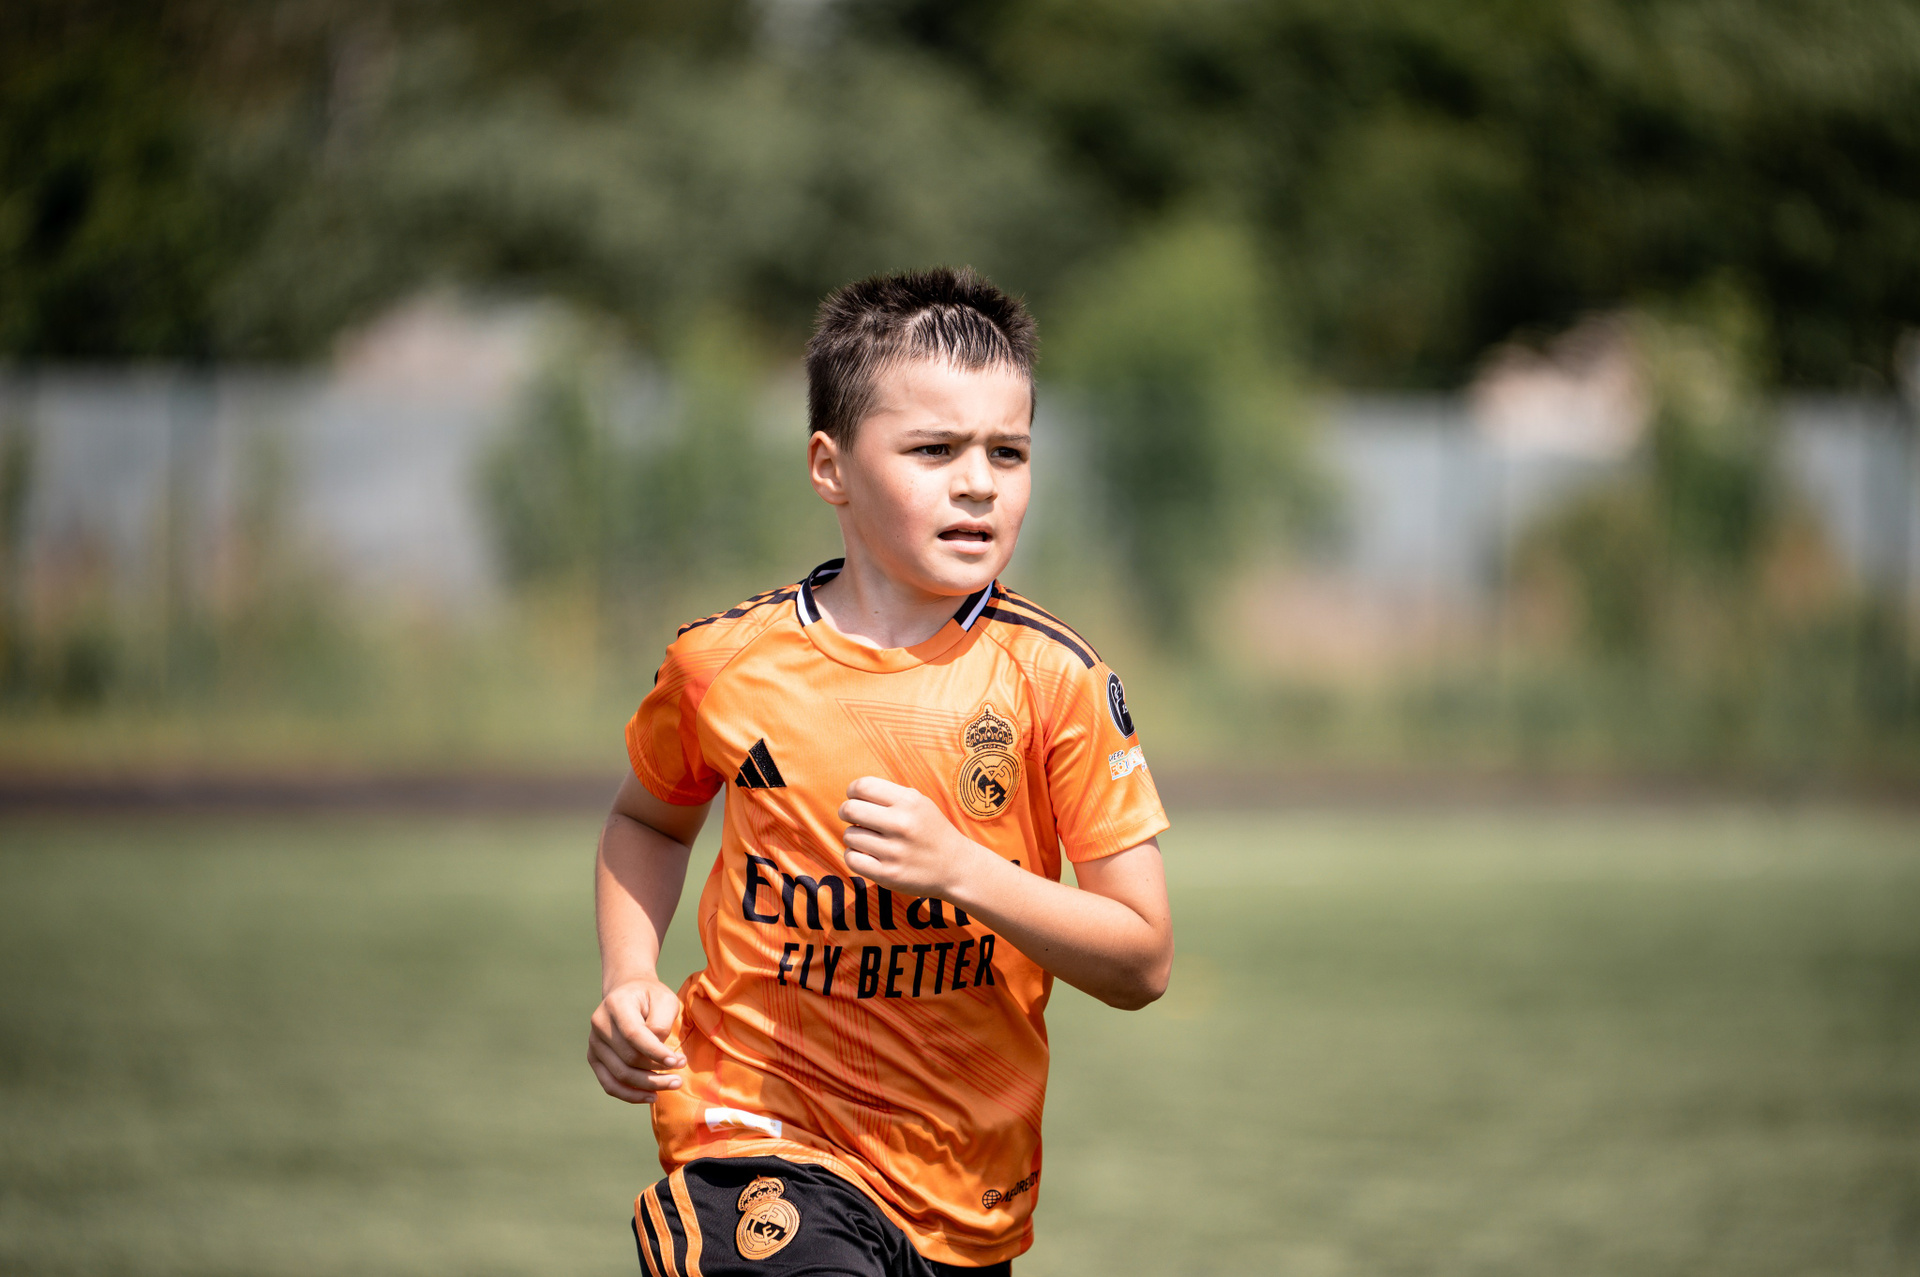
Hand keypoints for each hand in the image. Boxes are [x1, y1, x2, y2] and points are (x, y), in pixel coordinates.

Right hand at [588, 976, 685, 1103]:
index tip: (678, 1062)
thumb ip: (661, 1024)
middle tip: (680, 1075)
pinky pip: (609, 1084)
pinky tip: (651, 1096)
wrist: (627, 993)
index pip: (634, 1034)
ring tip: (672, 1085)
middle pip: (628, 1058)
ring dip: (648, 1085)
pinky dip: (630, 1095)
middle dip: (657, 1071)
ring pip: (619, 1075)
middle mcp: (600, 1024)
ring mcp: (594, 1043)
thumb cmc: (651, 997)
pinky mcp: (594, 1058)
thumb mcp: (664, 1000)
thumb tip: (658, 1054)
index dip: (656, 1052)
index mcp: (616, 1004)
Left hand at [839, 776, 982, 898]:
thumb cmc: (931, 831)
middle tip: (854, 818)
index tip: (856, 798)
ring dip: (854, 836)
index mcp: (909, 802)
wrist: (956, 867)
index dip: (852, 791)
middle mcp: (901, 824)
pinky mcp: (888, 874)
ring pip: (849, 835)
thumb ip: (889, 795)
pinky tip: (866, 855)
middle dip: (847, 812)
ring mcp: (894, 851)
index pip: (862, 786)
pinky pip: (851, 859)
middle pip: (850, 809)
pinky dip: (854, 856)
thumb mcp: (919, 803)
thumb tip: (854, 793)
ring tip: (869, 840)